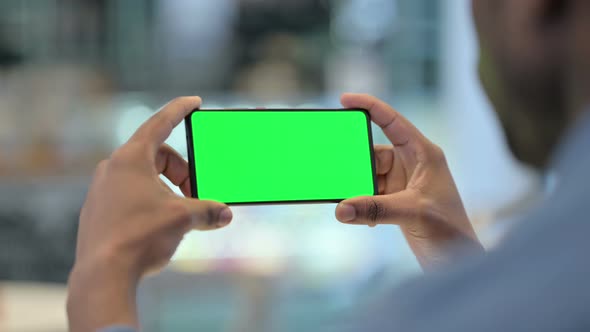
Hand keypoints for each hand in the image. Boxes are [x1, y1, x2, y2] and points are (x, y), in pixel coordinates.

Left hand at [67, 97, 232, 330]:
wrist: (103, 275)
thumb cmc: (141, 237)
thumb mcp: (183, 219)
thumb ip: (208, 210)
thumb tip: (225, 215)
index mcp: (131, 158)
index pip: (160, 123)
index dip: (180, 110)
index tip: (194, 102)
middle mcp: (112, 168)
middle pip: (157, 157)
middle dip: (183, 172)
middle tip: (197, 194)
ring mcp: (101, 190)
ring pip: (143, 178)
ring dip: (167, 189)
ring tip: (179, 214)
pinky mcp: (97, 211)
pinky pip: (129, 195)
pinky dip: (150, 202)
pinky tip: (158, 226)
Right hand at [335, 94, 482, 269]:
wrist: (456, 261)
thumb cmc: (449, 232)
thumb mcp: (412, 213)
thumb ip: (374, 209)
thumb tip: (340, 209)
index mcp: (424, 154)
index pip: (393, 121)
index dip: (370, 106)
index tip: (344, 100)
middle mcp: (412, 164)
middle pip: (373, 152)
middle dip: (355, 161)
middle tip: (336, 169)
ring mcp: (402, 183)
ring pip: (367, 175)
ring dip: (356, 188)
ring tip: (348, 200)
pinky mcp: (394, 201)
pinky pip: (367, 194)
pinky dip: (360, 203)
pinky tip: (362, 218)